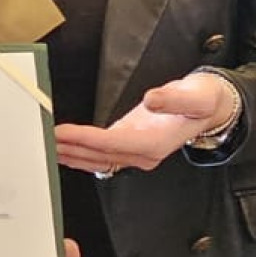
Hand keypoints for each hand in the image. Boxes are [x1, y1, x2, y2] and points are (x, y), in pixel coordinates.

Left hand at [51, 73, 234, 175]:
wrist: (211, 108)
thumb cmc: (203, 101)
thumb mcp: (196, 97)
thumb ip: (173, 99)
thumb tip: (152, 100)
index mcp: (157, 143)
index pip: (113, 143)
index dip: (86, 139)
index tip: (63, 133)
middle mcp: (144, 153)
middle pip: (101, 155)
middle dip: (71, 149)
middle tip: (44, 141)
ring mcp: (137, 152)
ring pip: (99, 159)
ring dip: (73, 154)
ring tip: (47, 147)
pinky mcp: (132, 144)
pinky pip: (103, 154)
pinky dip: (83, 152)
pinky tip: (66, 150)